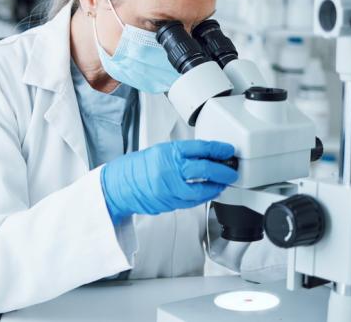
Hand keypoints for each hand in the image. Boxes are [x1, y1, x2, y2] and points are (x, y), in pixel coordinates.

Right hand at [100, 140, 237, 223]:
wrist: (119, 186)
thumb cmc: (137, 168)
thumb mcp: (159, 151)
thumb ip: (181, 154)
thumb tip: (206, 156)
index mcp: (167, 152)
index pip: (200, 148)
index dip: (218, 149)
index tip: (228, 151)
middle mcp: (169, 169)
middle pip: (204, 169)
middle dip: (223, 171)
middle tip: (231, 171)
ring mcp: (169, 188)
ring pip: (201, 189)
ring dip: (216, 187)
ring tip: (223, 183)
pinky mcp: (169, 202)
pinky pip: (193, 201)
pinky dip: (204, 197)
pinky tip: (209, 193)